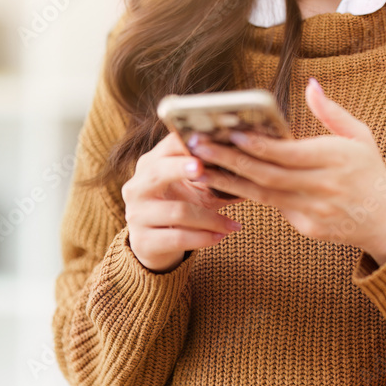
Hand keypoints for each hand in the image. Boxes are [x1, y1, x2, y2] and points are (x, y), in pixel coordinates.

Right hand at [121, 131, 244, 272]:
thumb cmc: (179, 206)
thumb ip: (212, 175)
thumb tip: (249, 165)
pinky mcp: (143, 241)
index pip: (166, 148)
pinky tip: (220, 236)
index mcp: (149, 166)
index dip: (185, 143)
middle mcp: (137, 187)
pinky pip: (177, 238)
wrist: (154, 244)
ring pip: (178, 212)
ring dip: (211, 218)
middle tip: (205, 168)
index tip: (207, 141)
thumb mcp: (192, 188)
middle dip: (182, 168)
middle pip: (158, 172)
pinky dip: (203, 238)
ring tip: (232, 224)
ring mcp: (137, 215)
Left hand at [188, 77, 385, 265]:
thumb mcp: (360, 136)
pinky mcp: (306, 227)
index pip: (289, 154)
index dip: (259, 145)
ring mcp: (314, 210)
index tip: (232, 133)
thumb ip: (332, 112)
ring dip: (227, 181)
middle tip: (199, 147)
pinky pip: (271, 209)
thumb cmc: (370, 171)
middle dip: (230, 161)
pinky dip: (245, 196)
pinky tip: (221, 185)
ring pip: (262, 196)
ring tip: (198, 168)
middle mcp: (323, 187)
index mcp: (336, 159)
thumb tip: (310, 84)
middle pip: (268, 175)